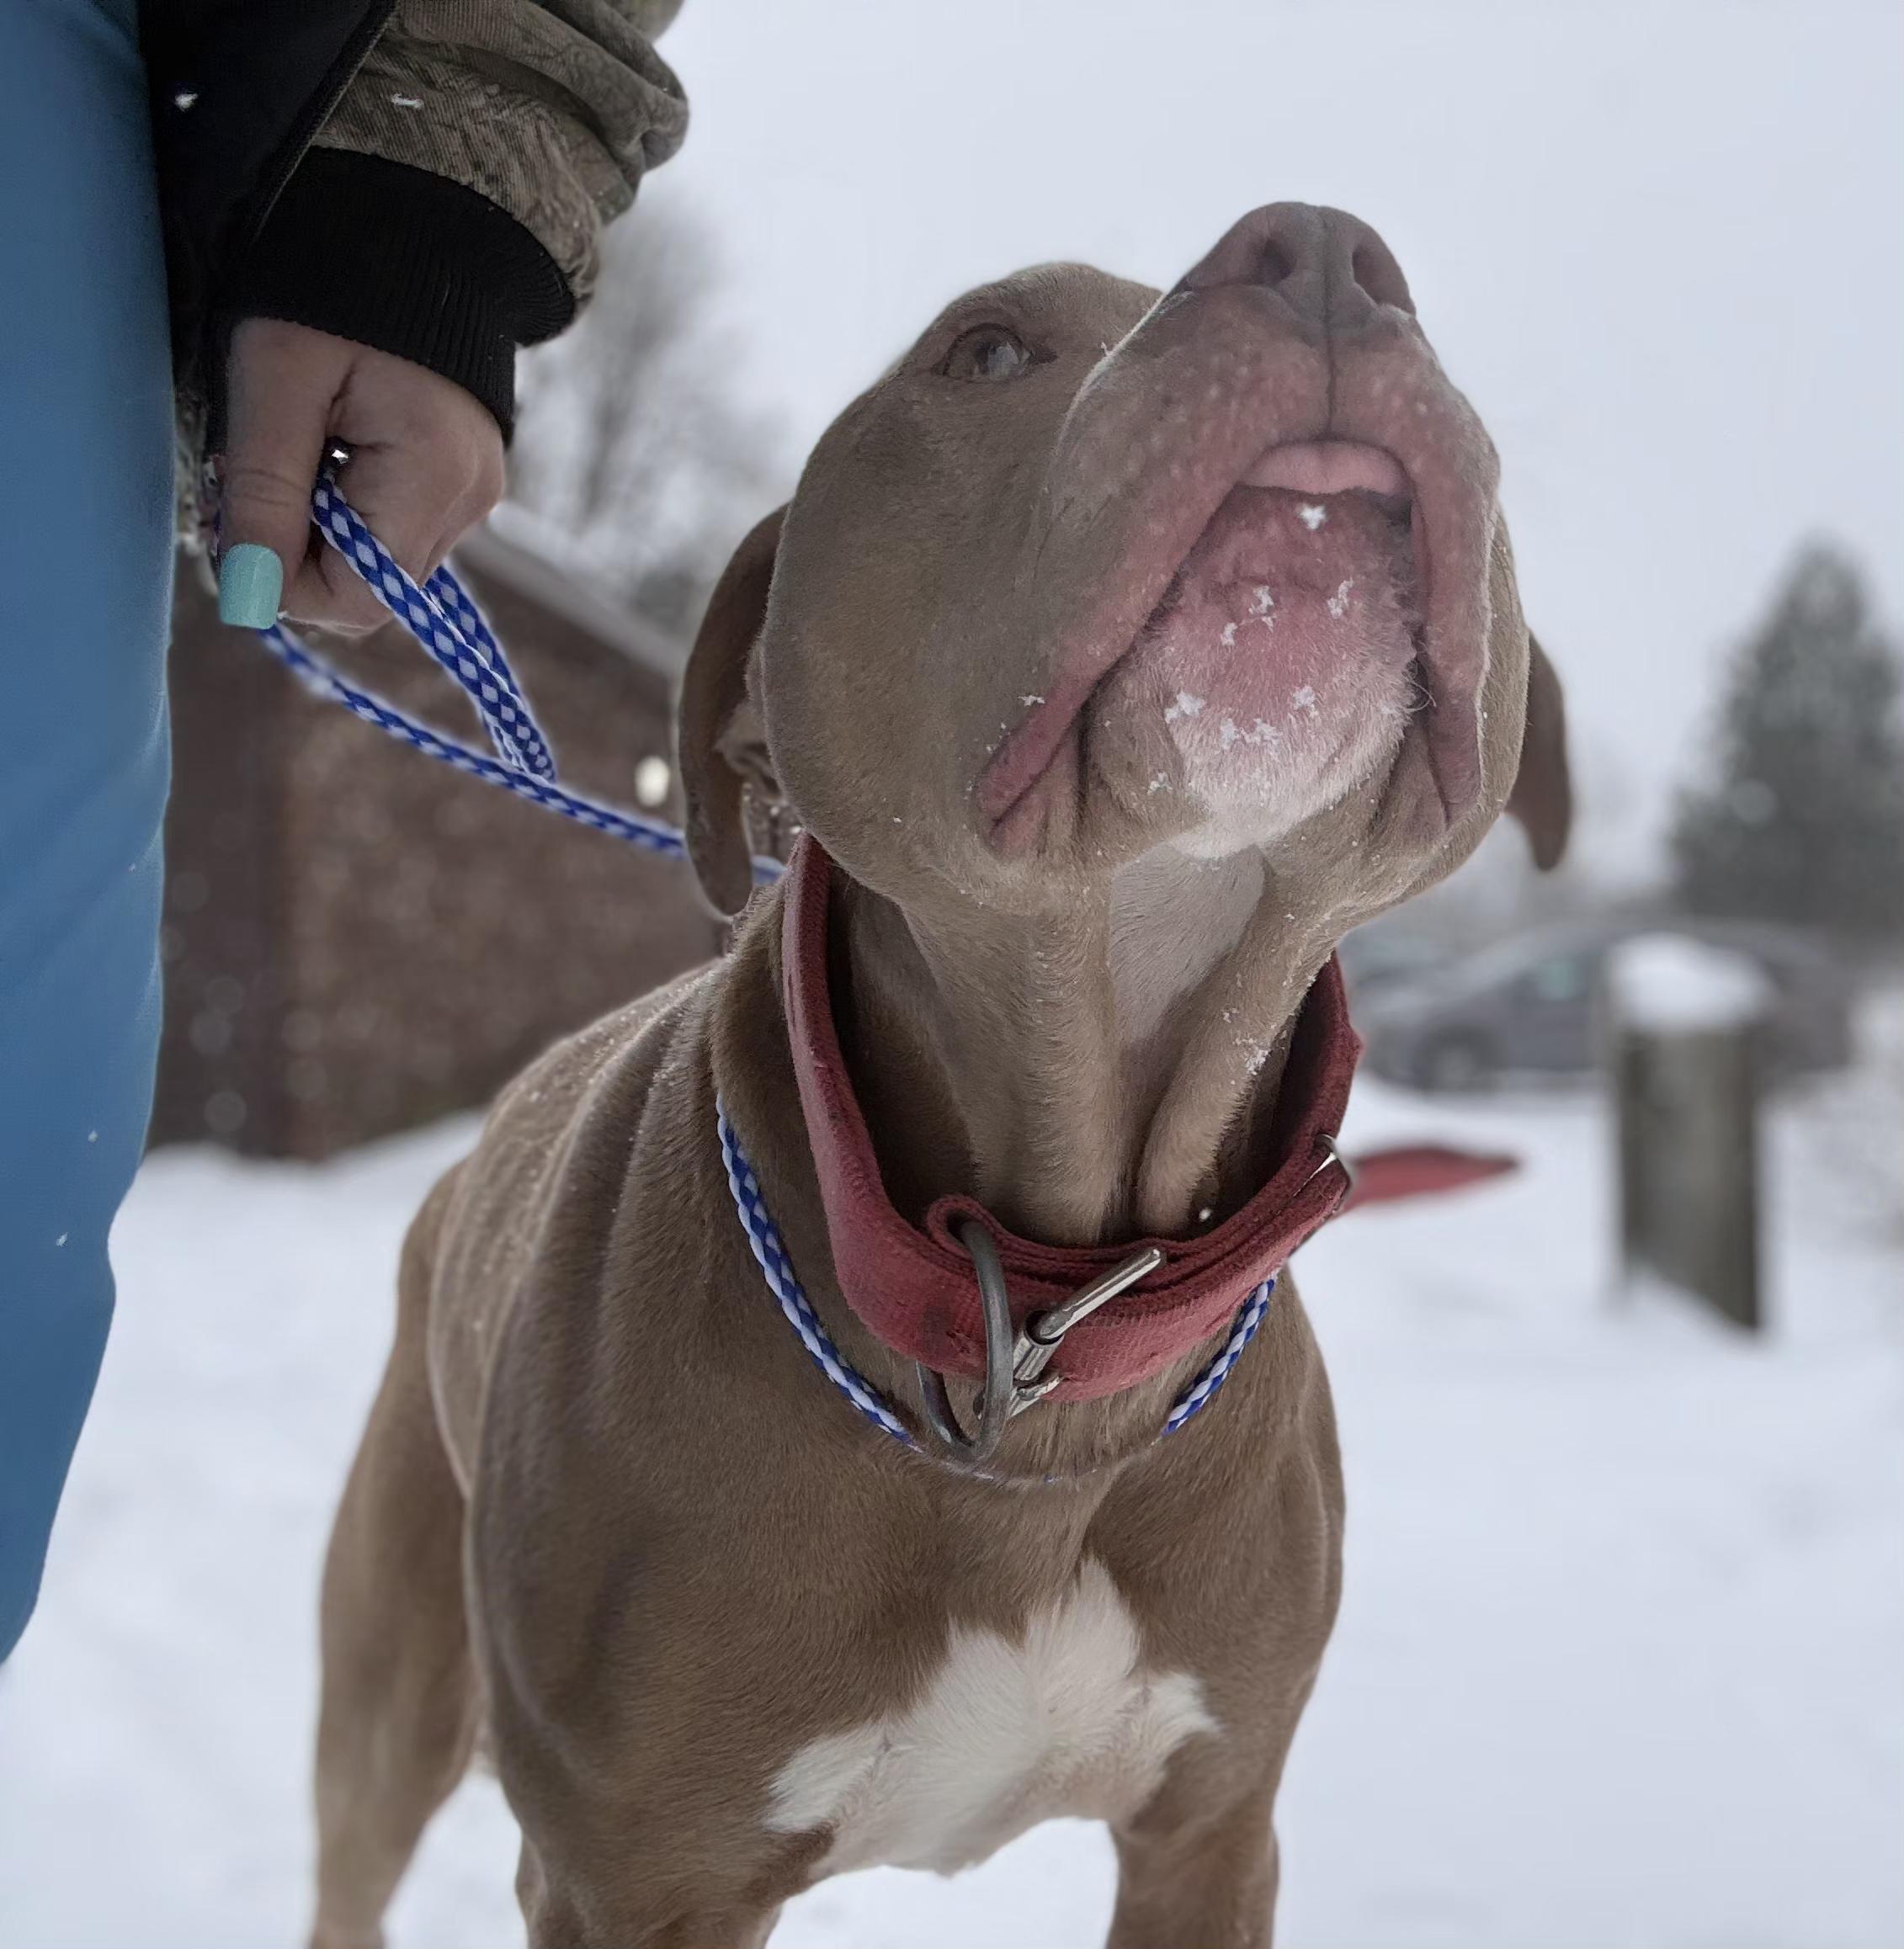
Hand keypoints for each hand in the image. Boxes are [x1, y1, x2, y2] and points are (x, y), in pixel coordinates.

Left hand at [216, 318, 505, 632]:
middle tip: (246, 484)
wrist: (406, 231)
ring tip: (288, 456)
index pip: (358, 597)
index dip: (284, 585)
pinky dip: (351, 512)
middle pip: (372, 589)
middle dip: (297, 555)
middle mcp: (468, 502)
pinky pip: (400, 531)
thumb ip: (264, 496)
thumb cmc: (332, 295)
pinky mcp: (466, 482)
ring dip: (321, 534)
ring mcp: (474, 495)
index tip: (233, 524)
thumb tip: (246, 596)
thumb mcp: (276, 386)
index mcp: (431, 478)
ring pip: (383, 566)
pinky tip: (326, 454)